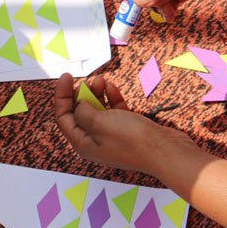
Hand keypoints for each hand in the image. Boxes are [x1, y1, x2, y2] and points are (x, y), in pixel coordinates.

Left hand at [53, 74, 197, 175]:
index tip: (66, 76)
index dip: (62, 96)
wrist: (165, 151)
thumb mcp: (99, 123)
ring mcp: (112, 136)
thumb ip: (83, 112)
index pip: (64, 118)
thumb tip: (78, 105)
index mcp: (83, 144)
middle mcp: (95, 141)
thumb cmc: (130, 139)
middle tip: (89, 80)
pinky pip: (114, 111)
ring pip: (98, 110)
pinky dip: (111, 99)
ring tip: (102, 79)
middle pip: (80, 113)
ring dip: (97, 93)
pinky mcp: (128, 130)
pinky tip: (112, 87)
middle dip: (81, 94)